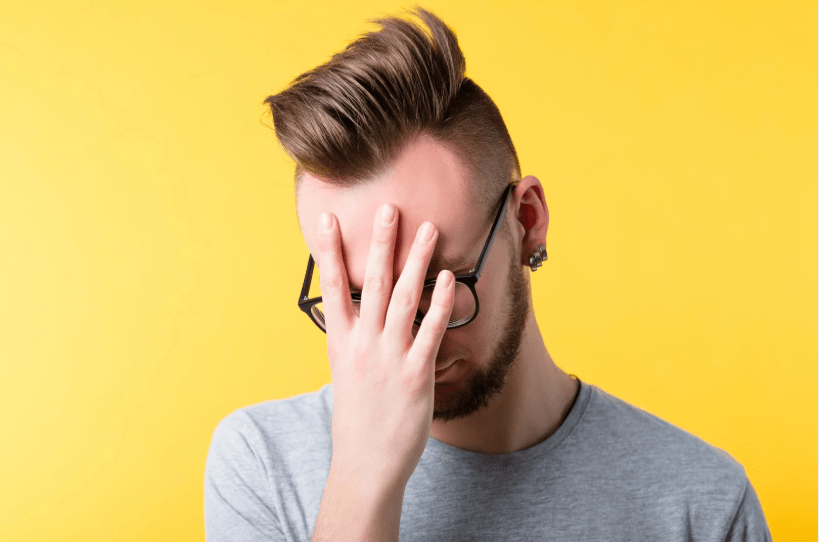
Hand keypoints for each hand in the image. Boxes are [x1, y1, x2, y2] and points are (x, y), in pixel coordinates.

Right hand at [315, 204, 454, 489]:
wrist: (366, 463)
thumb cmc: (358, 417)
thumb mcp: (345, 372)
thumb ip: (354, 340)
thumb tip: (361, 316)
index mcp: (340, 342)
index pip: (332, 287)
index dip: (329, 251)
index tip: (328, 219)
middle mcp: (362, 344)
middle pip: (371, 283)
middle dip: (381, 242)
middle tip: (389, 208)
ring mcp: (389, 357)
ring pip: (403, 298)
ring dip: (416, 261)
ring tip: (428, 229)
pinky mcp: (415, 373)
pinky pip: (431, 330)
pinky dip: (440, 302)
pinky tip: (448, 278)